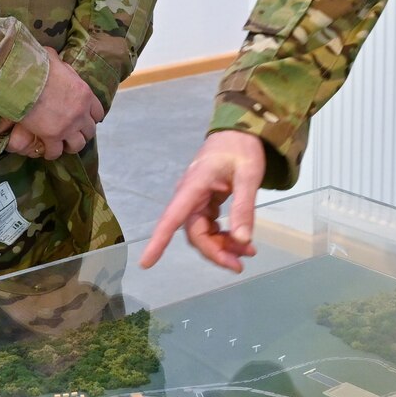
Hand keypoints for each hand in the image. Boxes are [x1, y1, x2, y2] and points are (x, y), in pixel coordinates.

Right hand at [0, 52, 102, 159]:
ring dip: (71, 145)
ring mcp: (68, 126)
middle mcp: (81, 112)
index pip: (98, 112)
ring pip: (77, 145)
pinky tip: (46, 151)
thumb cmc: (39, 66)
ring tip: (62, 145)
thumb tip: (51, 55)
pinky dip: (52, 153)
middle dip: (82, 132)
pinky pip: (56, 151)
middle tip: (72, 133)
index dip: (91, 117)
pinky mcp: (52, 136)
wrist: (25, 80)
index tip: (85, 119)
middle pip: (90, 130)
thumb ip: (58, 62)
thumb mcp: (53, 59)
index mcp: (85, 94)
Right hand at [140, 131, 266, 272]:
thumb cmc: (242, 148)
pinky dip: (224, 237)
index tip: (146, 262)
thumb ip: (243, 207)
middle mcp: (189, 195)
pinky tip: (240, 241)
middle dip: (215, 252)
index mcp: (194, 186)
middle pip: (194, 233)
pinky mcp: (204, 203)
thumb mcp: (249, 175)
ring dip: (221, 247)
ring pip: (202, 233)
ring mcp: (196, 200)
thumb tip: (242, 240)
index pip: (173, 217)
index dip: (159, 241)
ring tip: (247, 253)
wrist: (239, 131)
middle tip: (240, 265)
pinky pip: (209, 227)